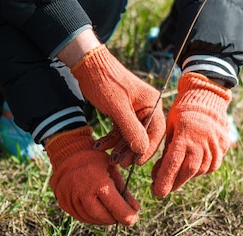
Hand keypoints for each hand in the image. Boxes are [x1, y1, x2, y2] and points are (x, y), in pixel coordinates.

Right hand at [45, 126, 139, 225]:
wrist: (69, 154)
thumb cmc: (95, 161)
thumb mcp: (113, 171)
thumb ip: (124, 192)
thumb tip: (135, 210)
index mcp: (98, 182)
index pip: (116, 208)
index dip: (127, 217)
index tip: (133, 219)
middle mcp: (82, 191)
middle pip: (102, 217)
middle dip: (113, 219)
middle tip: (121, 217)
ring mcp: (70, 198)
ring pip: (90, 218)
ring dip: (102, 220)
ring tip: (110, 214)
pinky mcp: (63, 202)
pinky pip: (79, 216)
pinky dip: (90, 217)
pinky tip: (97, 212)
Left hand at [71, 44, 165, 165]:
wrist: (86, 65)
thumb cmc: (104, 81)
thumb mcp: (117, 107)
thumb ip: (131, 129)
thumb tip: (142, 150)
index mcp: (152, 103)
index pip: (156, 131)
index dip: (148, 149)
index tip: (137, 162)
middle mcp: (145, 107)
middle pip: (143, 136)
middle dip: (131, 150)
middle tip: (120, 162)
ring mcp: (133, 111)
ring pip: (129, 135)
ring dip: (119, 147)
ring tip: (109, 158)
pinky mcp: (121, 112)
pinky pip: (119, 130)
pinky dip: (110, 139)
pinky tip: (100, 146)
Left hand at [151, 73, 231, 197]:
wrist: (206, 98)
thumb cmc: (181, 113)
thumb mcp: (169, 128)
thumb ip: (165, 151)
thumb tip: (156, 174)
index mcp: (185, 134)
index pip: (173, 162)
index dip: (165, 179)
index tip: (156, 192)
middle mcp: (201, 142)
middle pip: (188, 170)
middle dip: (174, 182)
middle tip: (161, 189)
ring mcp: (214, 145)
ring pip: (199, 170)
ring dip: (185, 177)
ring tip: (173, 178)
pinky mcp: (222, 148)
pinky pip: (210, 166)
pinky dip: (199, 171)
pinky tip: (189, 169)